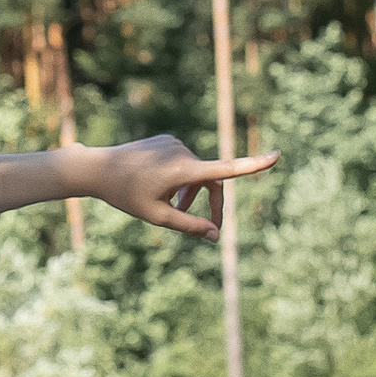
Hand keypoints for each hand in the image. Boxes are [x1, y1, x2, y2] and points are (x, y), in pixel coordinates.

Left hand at [86, 135, 278, 239]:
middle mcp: (183, 151)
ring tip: (174, 210)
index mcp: (184, 169)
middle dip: (211, 205)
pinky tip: (160, 188)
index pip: (227, 170)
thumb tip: (216, 236)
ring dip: (192, 193)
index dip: (255, 165)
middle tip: (208, 231)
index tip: (277, 156)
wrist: (97, 167)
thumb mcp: (158, 216)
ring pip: (197, 173)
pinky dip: (182, 180)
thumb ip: (189, 226)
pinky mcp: (167, 140)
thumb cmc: (126, 195)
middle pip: (211, 180)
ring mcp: (174, 142)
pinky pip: (184, 162)